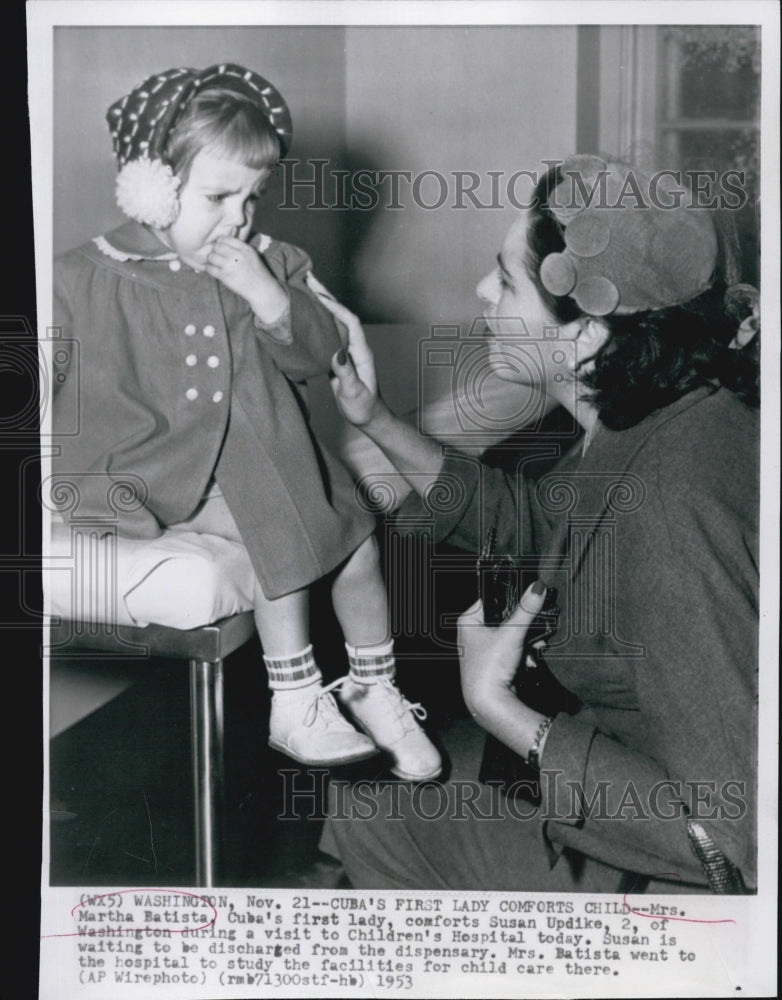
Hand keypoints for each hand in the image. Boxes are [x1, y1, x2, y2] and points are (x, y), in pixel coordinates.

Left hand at [206, 236, 286, 320]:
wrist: (261, 289)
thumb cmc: (257, 272)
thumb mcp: (252, 255)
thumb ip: (240, 247)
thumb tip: (223, 243)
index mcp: (244, 248)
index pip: (225, 239)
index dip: (220, 242)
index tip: (220, 248)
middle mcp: (236, 255)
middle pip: (216, 246)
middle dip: (214, 251)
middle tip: (216, 256)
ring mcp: (230, 265)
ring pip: (211, 257)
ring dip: (210, 260)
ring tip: (213, 263)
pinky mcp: (225, 276)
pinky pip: (210, 268)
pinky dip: (208, 268)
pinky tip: (212, 269)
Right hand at [305, 276, 381, 426]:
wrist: (369, 417)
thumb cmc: (364, 407)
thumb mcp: (355, 393)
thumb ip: (346, 374)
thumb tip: (336, 354)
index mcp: (361, 352)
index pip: (351, 323)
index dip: (336, 308)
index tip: (320, 296)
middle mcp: (354, 346)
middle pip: (342, 315)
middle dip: (327, 296)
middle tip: (309, 278)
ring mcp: (346, 349)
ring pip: (333, 321)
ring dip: (320, 303)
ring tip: (304, 287)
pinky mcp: (337, 355)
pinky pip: (327, 332)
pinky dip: (316, 319)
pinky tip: (304, 312)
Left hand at [457, 581, 546, 716]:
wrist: (490, 706)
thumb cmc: (490, 668)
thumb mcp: (512, 634)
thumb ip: (527, 609)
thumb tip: (538, 587)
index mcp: (468, 622)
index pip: (492, 599)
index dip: (511, 600)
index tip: (529, 602)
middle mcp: (471, 635)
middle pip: (505, 620)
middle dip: (524, 629)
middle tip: (537, 631)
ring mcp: (481, 651)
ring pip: (511, 637)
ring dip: (526, 643)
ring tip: (534, 650)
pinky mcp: (492, 665)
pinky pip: (511, 652)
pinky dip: (523, 655)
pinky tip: (529, 662)